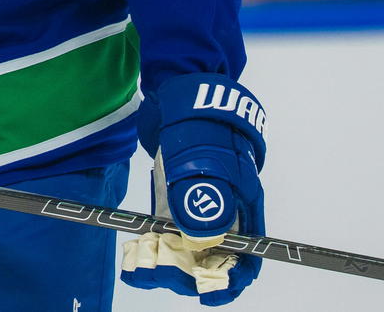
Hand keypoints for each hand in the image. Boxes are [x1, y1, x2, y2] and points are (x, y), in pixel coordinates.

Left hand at [121, 74, 266, 305]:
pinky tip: (135, 250)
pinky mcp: (179, 195)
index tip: (206, 294)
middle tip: (157, 274)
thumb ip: (203, 200)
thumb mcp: (205, 163)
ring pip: (190, 245)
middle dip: (188, 272)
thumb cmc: (201, 125)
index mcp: (243, 204)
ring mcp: (201, 202)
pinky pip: (171, 229)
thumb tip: (202, 241)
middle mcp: (225, 208)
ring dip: (169, 261)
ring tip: (140, 268)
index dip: (230, 280)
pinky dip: (157, 242)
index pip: (248, 255)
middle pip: (215, 256)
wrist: (183, 91)